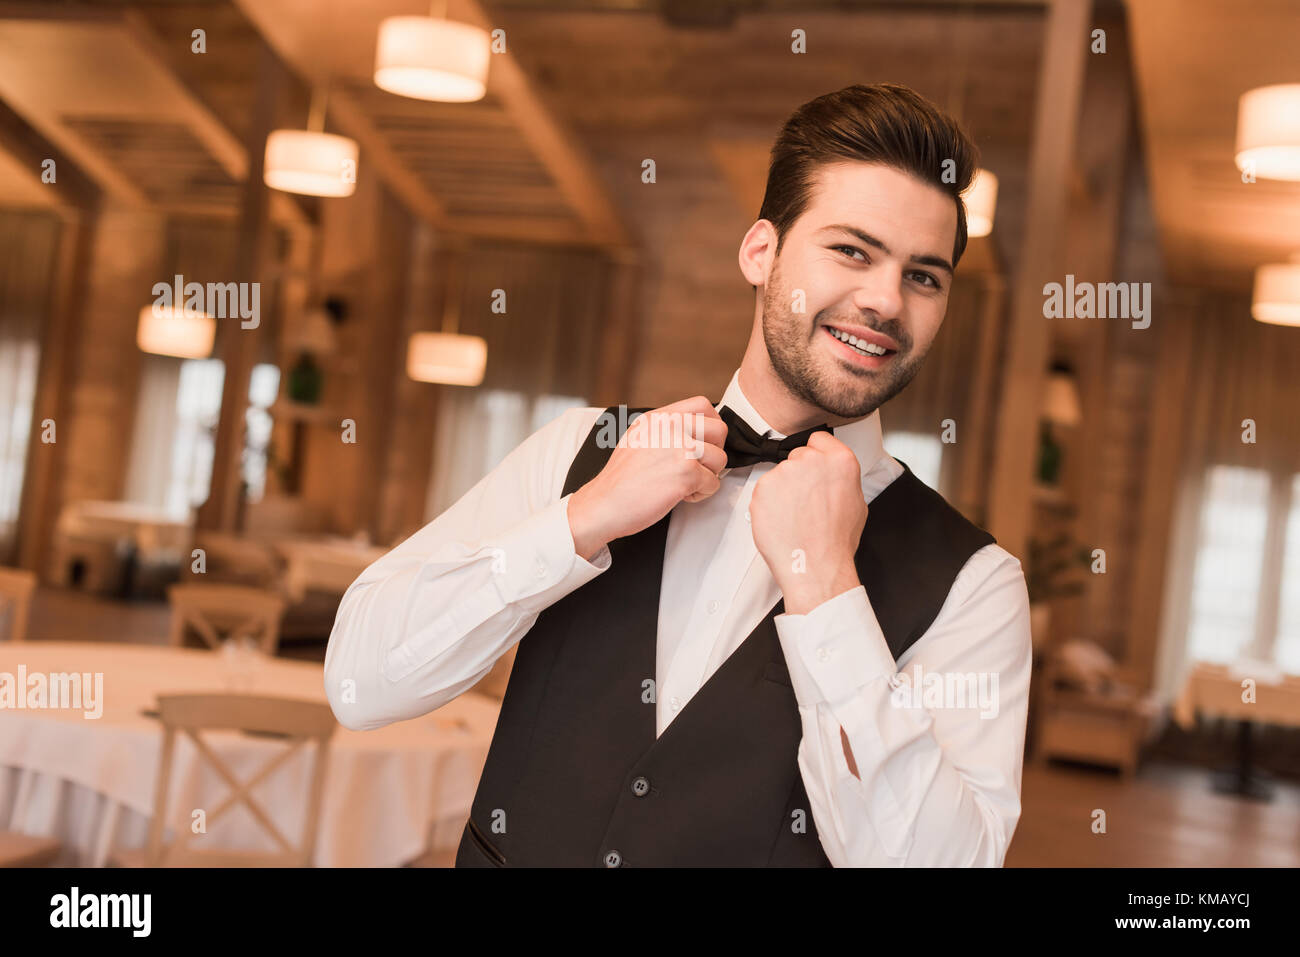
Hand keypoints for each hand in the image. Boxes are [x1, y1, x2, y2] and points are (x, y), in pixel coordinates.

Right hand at [568, 396, 726, 559]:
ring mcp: (680, 447)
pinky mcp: (687, 471)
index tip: (704, 442)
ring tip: (685, 484)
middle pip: (719, 430)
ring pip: (720, 459)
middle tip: (698, 466)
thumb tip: (692, 434)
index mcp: (659, 418)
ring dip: (708, 476)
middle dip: (714, 452)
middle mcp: (671, 427)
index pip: (702, 405)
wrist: (604, 503)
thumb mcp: (637, 439)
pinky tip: (681, 495)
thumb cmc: (620, 480)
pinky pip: (714, 483)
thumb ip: (665, 431)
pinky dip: (701, 494)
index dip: (710, 426)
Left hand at [749, 431, 866, 613]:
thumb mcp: (857, 502)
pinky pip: (764, 489)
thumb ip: (842, 479)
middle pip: (798, 456)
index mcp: (840, 460)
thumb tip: (833, 475)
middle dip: (799, 475)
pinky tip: (781, 520)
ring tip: (794, 516)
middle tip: (806, 502)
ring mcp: (785, 472)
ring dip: (783, 490)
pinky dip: (768, 502)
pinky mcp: (763, 486)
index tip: (814, 470)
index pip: (819, 439)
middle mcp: (811, 460)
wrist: (813, 565)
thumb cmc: (835, 541)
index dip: (816, 455)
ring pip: (779, 474)